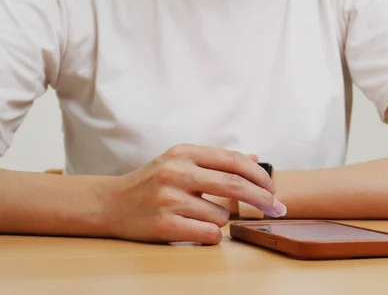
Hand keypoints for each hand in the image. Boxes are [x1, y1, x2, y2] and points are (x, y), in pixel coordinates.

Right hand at [102, 145, 286, 243]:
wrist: (110, 204)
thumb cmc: (151, 182)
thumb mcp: (180, 161)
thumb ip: (217, 161)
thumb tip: (255, 159)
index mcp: (184, 152)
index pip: (233, 161)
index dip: (259, 175)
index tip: (273, 188)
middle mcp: (177, 172)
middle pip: (235, 186)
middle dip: (263, 199)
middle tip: (277, 208)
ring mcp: (169, 199)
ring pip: (222, 216)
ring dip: (220, 220)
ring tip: (198, 215)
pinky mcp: (165, 225)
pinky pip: (209, 235)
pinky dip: (211, 235)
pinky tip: (195, 228)